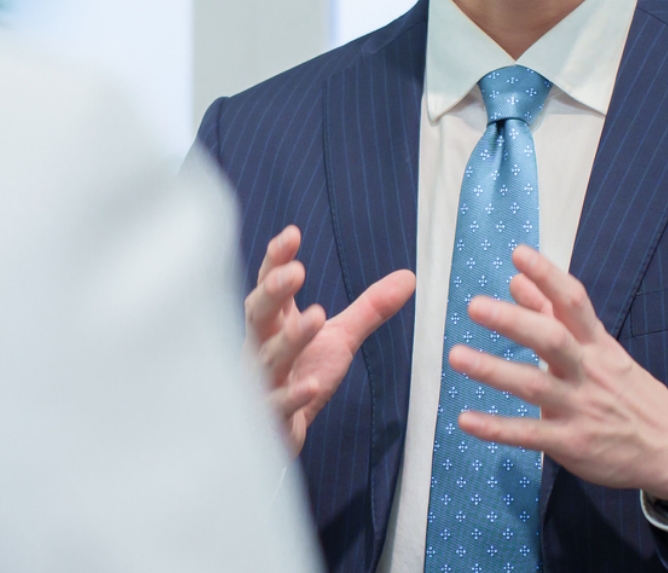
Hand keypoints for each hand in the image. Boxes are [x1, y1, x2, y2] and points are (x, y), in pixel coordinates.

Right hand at [245, 225, 414, 455]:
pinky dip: (292, 394)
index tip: (292, 235)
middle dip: (274, 292)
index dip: (277, 260)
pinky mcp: (270, 416)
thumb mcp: (340, 339)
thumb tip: (409, 276)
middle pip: (258, 314)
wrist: (281, 432)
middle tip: (297, 273)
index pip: (270, 285)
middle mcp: (261, 347)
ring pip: (270, 357)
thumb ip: (369, 309)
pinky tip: (310, 384)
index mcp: (274, 323)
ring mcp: (262, 381)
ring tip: (315, 317)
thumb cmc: (302, 374)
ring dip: (290, 338)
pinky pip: (277, 404)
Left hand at [447, 244, 667, 500]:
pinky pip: (530, 435)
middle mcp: (588, 371)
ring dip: (494, 370)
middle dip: (514, 322)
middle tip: (475, 306)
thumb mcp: (600, 349)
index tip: (519, 253)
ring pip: (535, 386)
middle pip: (552, 340)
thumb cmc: (629, 392)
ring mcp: (580, 408)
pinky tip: (466, 419)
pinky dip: (497, 428)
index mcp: (597, 345)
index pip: (574, 303)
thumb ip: (555, 315)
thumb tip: (516, 279)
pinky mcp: (572, 443)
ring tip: (457, 356)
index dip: (548, 276)